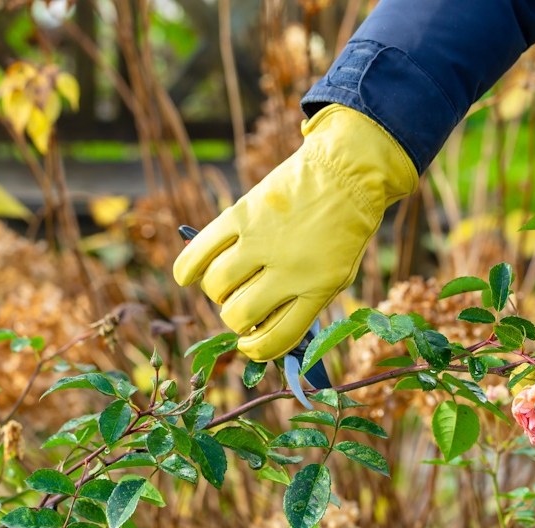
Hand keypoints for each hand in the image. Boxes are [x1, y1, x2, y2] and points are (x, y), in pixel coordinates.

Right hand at [173, 104, 416, 361]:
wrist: (347, 171)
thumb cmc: (343, 228)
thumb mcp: (337, 272)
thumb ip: (303, 303)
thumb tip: (258, 331)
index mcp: (319, 288)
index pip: (276, 338)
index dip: (256, 350)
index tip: (247, 346)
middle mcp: (289, 268)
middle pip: (239, 315)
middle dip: (235, 318)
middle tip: (242, 304)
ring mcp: (263, 241)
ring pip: (217, 286)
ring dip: (217, 291)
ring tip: (228, 280)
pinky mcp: (242, 215)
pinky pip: (199, 252)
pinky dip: (187, 268)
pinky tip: (187, 276)